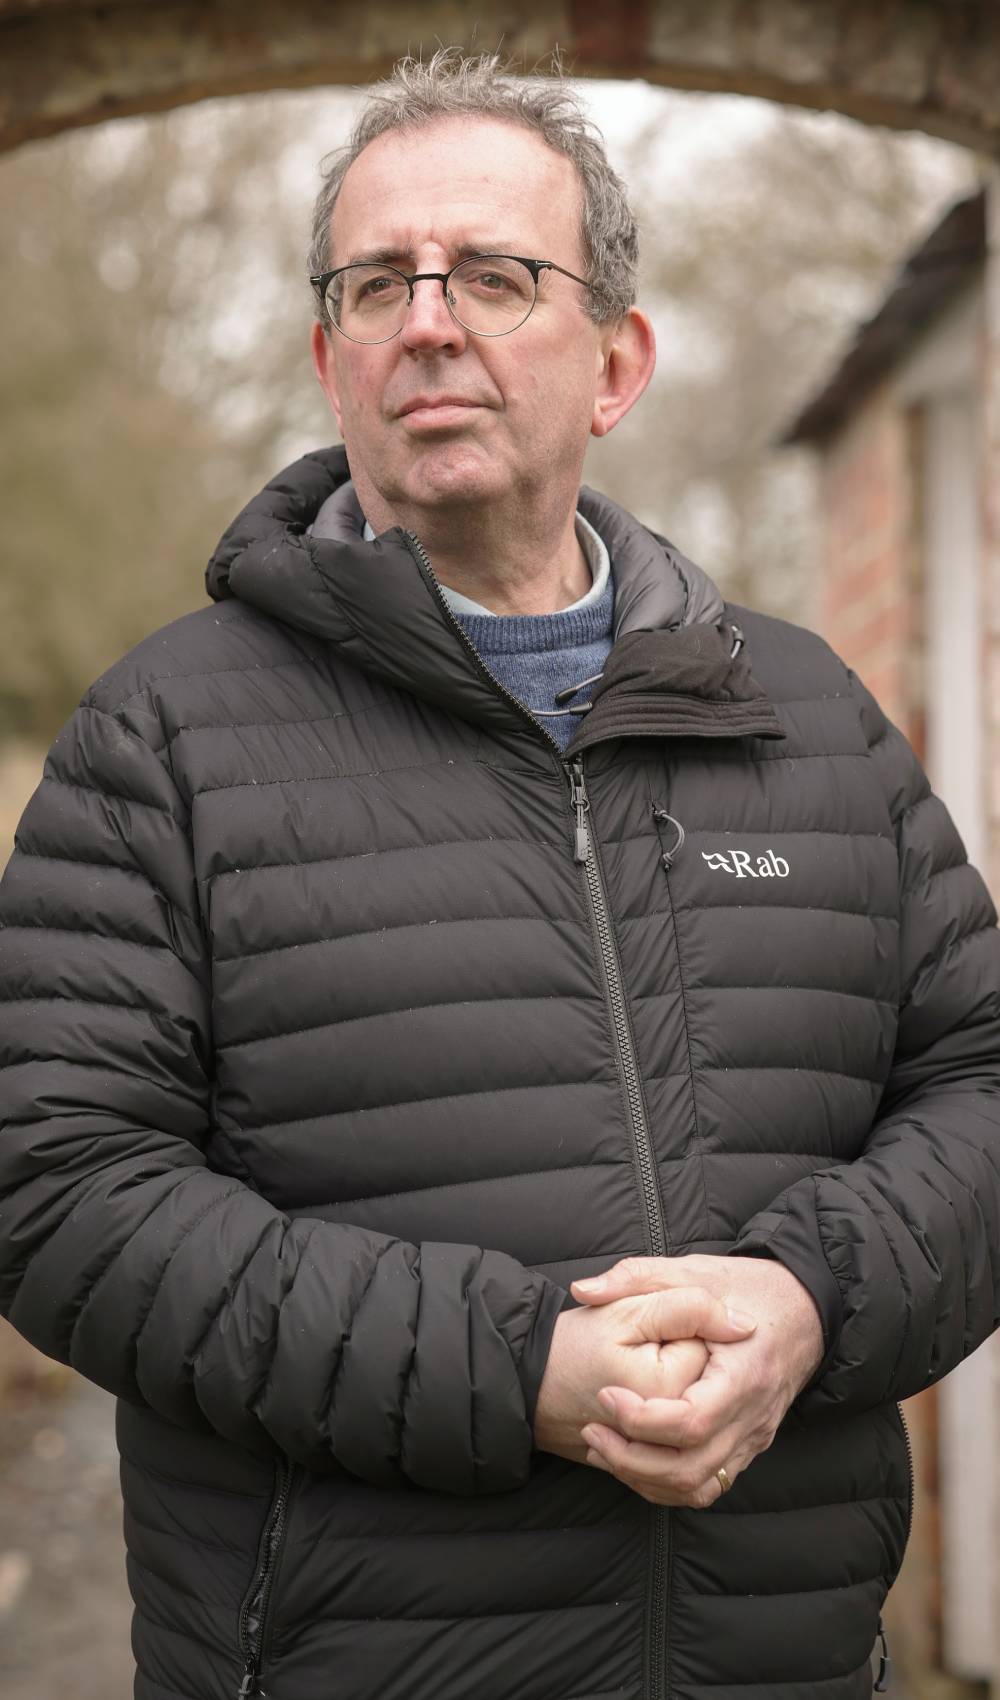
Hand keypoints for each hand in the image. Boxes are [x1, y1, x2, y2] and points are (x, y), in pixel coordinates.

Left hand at [569, 1254, 824, 1506]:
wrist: (803, 1310)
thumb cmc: (745, 1287)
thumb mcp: (692, 1270)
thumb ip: (635, 1276)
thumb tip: (582, 1289)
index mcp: (745, 1372)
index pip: (692, 1421)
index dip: (642, 1419)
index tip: (606, 1395)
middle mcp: (754, 1415)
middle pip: (690, 1467)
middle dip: (630, 1458)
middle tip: (592, 1428)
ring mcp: (753, 1437)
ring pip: (697, 1486)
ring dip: (643, 1477)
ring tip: (603, 1445)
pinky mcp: (748, 1446)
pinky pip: (707, 1484)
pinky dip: (665, 1483)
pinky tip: (632, 1457)